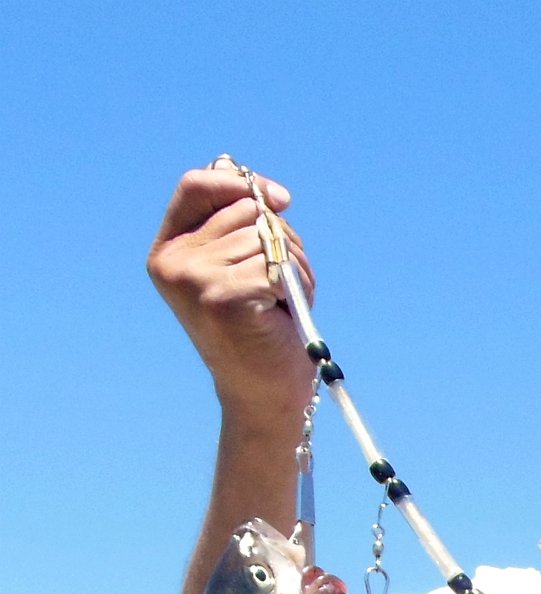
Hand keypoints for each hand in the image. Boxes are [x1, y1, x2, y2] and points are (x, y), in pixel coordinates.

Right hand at [147, 164, 317, 420]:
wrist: (266, 396)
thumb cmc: (263, 330)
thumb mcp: (244, 267)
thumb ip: (239, 223)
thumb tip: (247, 175)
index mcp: (168, 250)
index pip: (197, 185)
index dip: (242, 183)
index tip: (283, 200)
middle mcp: (173, 263)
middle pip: (244, 209)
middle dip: (280, 241)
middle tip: (280, 286)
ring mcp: (193, 280)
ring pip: (266, 237)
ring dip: (294, 269)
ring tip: (283, 306)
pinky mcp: (221, 297)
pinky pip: (277, 265)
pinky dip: (295, 288)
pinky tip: (285, 315)